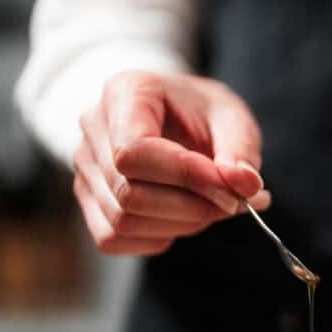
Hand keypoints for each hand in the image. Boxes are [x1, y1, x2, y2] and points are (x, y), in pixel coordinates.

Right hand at [72, 71, 270, 254]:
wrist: (183, 118)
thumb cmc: (205, 114)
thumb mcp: (233, 119)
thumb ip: (240, 151)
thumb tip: (247, 186)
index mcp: (125, 92)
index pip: (134, 151)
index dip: (185, 177)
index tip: (230, 186)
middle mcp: (94, 128)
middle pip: (128, 193)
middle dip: (192, 207)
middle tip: (235, 202)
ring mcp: (85, 166)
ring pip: (123, 220)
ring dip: (181, 224)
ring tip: (214, 205)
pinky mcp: (89, 200)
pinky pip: (113, 238)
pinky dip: (158, 237)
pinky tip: (185, 217)